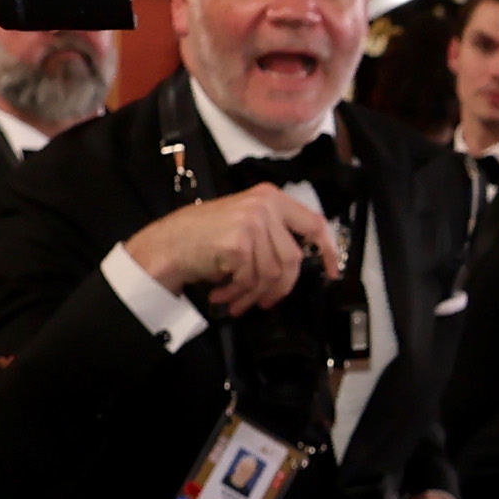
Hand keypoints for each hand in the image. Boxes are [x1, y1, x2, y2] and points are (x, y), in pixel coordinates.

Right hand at [127, 185, 340, 312]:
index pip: (314, 222)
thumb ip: (274, 232)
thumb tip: (301, 260)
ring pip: (272, 274)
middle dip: (280, 287)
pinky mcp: (239, 244)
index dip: (327, 250)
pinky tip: (222, 294)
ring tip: (235, 299)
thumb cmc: (202, 237)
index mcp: (271, 197)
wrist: (166, 244)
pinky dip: (237, 294)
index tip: (331, 271)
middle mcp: (265, 206)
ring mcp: (252, 223)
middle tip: (266, 301)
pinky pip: (251, 280)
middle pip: (292, 258)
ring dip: (253, 294)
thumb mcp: (245, 221)